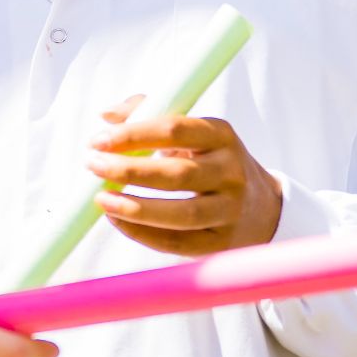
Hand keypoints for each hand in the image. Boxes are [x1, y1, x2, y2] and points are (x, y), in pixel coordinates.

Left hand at [86, 94, 282, 256]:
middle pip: (177, 173)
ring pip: (181, 214)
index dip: (133, 135)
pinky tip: (119, 221)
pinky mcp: (223, 243)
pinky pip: (180, 243)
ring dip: (135, 208)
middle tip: (93, 166)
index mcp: (221, 135)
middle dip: (129, 170)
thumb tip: (105, 115)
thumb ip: (148, 113)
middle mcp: (231, 172)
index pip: (174, 129)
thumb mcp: (192, 132)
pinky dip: (144, 235)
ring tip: (102, 199)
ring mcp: (231, 210)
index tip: (97, 141)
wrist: (262, 206)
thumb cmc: (210, 161)